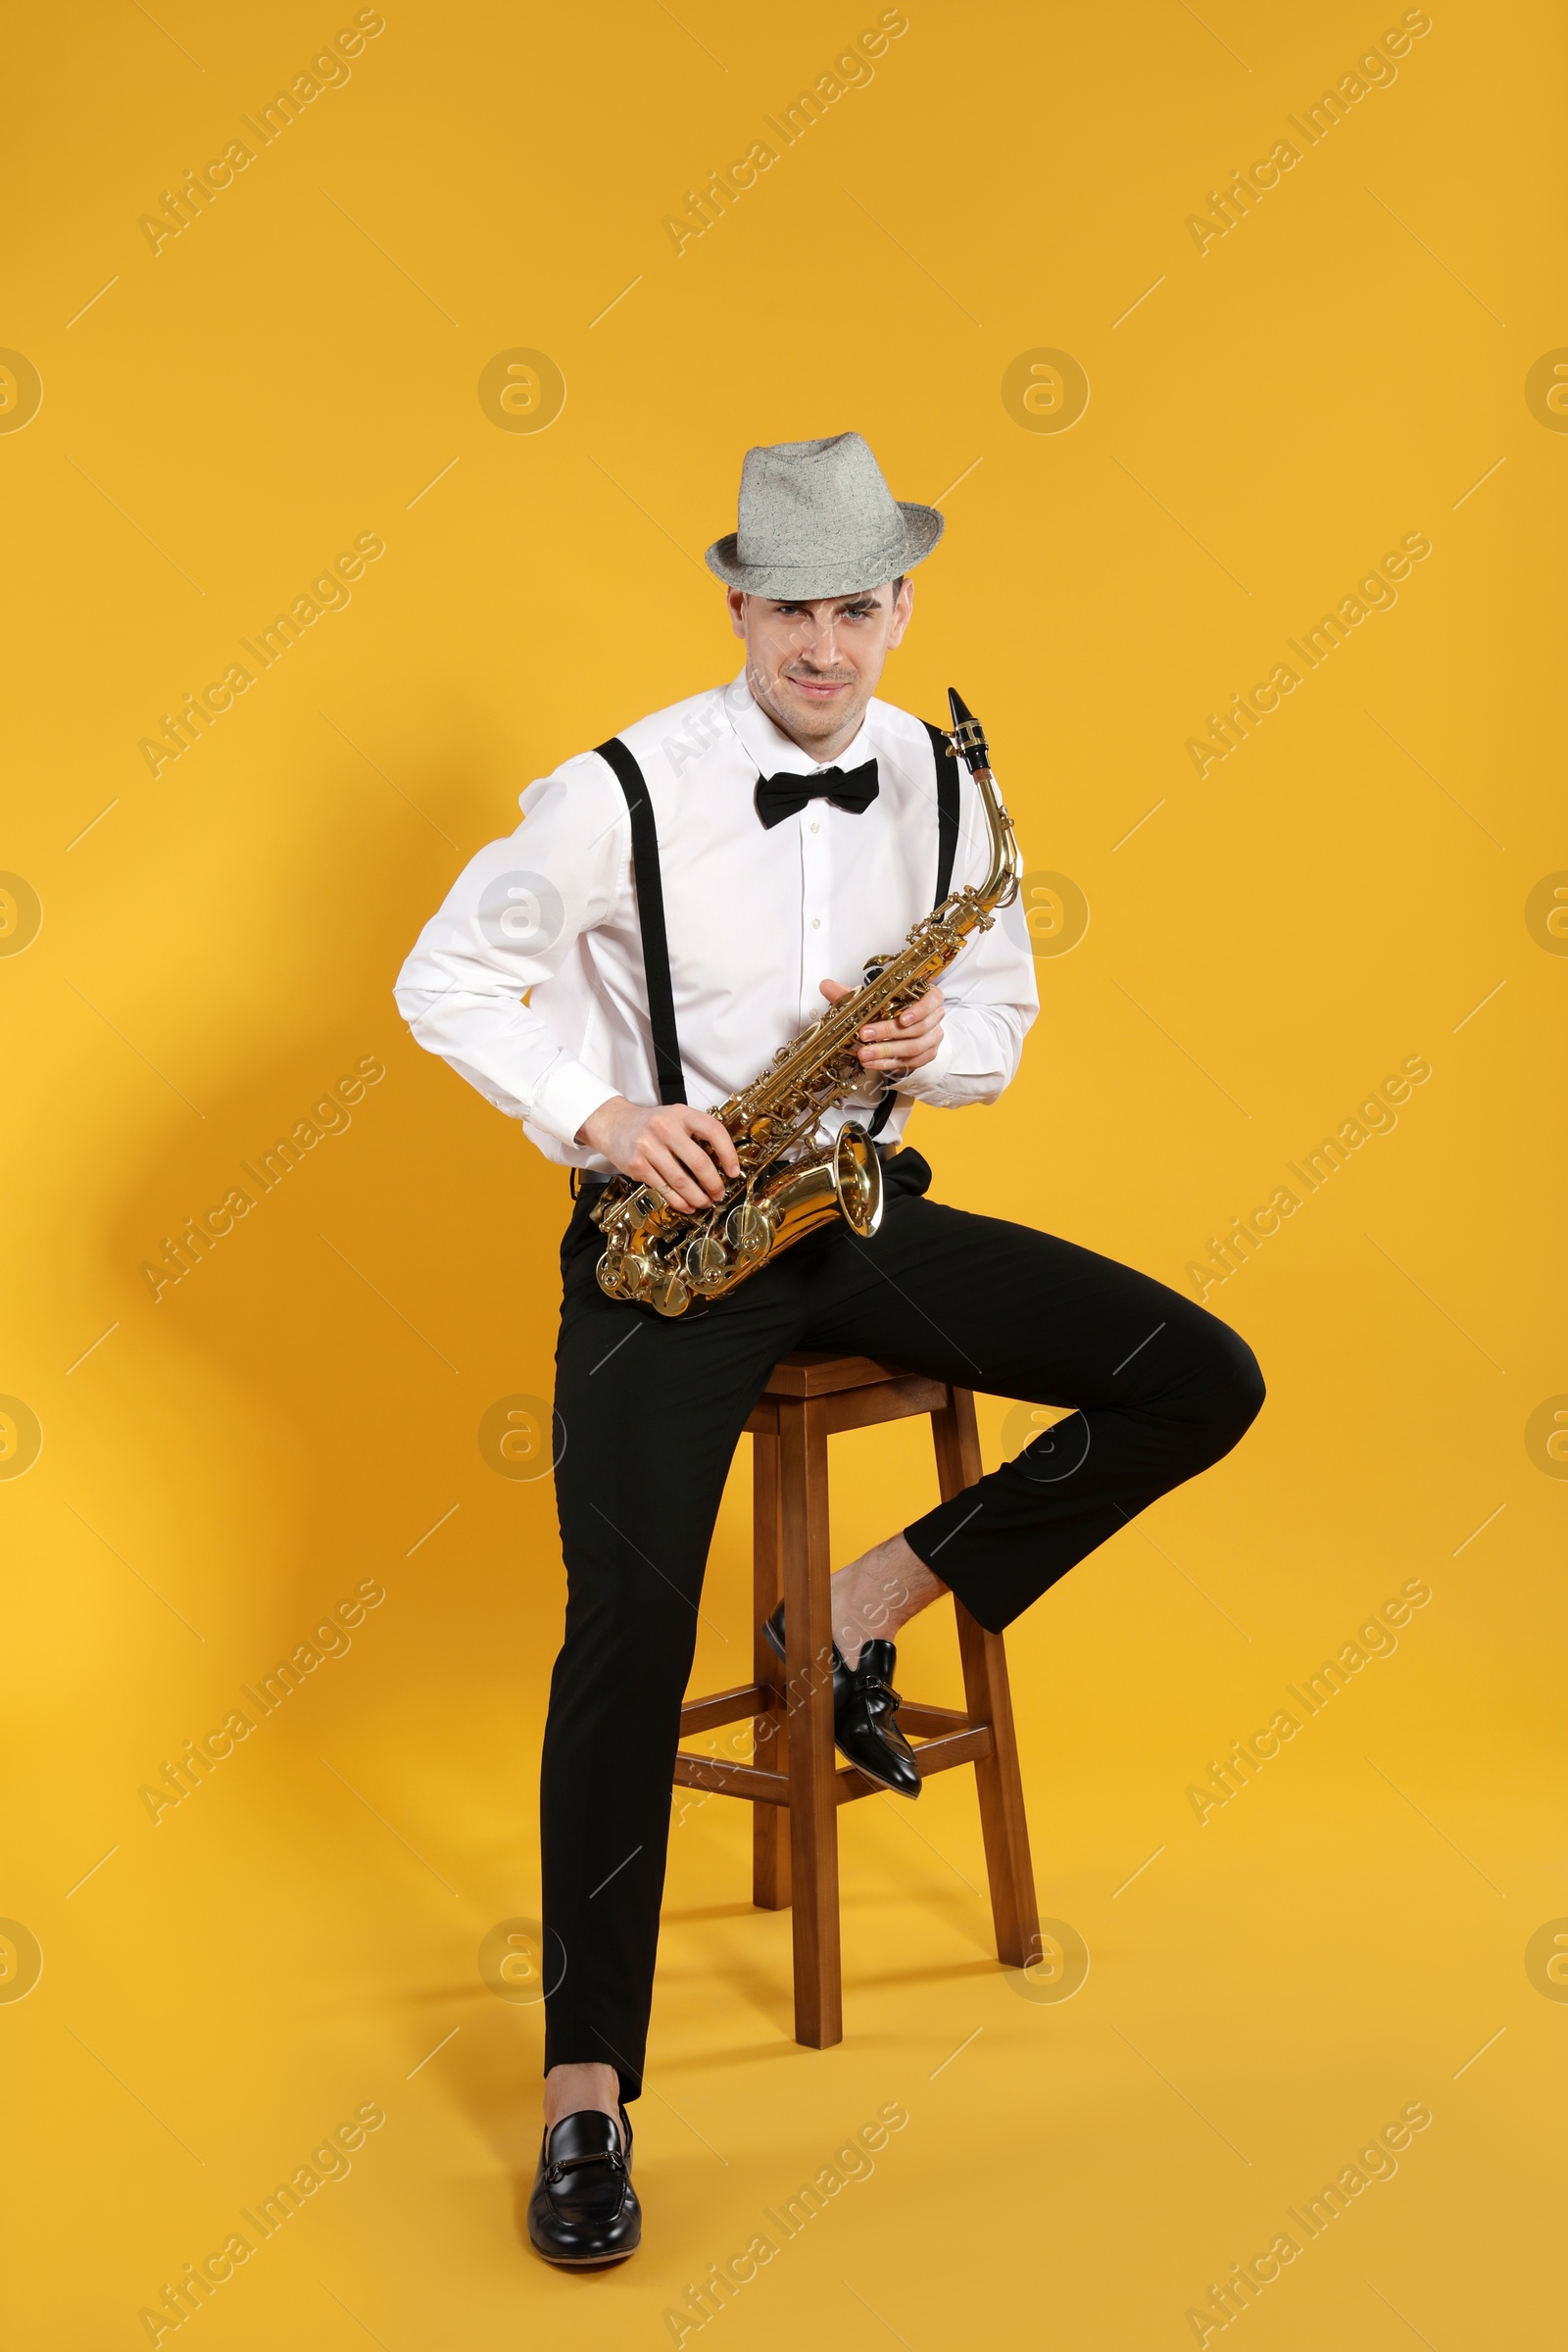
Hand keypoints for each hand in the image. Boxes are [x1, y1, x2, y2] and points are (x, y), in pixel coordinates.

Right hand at [576, 1097, 740, 1211]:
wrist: (613, 1124)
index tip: (733, 1171)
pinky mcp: (637, 1165)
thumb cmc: (650, 1124)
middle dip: (714, 1184)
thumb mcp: (675, 1118)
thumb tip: (722, 1164)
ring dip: (698, 1197)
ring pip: (682, 1181)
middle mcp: (665, 1128)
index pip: (713, 1131)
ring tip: (705, 1202)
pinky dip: (679, 1201)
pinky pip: (664, 1188)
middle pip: (699, 1162)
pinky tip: (687, 1205)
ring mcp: (649, 1147)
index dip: (728, 1154)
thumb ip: (696, 1134)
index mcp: (681, 1114)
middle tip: (719, 1193)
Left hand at [820, 978, 944, 1075]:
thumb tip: (826, 986)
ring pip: (913, 1048)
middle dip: (888, 1033)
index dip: (919, 1011)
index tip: (902, 1019)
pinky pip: (909, 1063)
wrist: (903, 1027)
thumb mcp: (872, 998)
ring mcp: (932, 1038)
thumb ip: (851, 993)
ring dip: (886, 1051)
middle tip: (865, 1035)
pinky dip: (888, 1063)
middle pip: (918, 1027)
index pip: (931, 1001)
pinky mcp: (926, 1055)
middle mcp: (934, 1017)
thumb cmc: (891, 1007)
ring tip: (864, 1054)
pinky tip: (872, 1062)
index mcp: (928, 996)